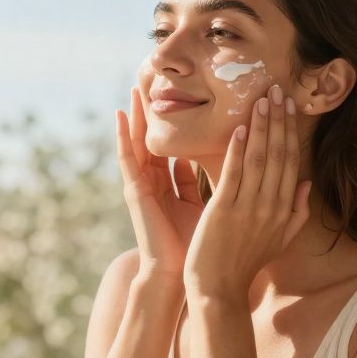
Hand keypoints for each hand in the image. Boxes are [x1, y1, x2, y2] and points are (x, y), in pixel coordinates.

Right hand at [115, 86, 204, 277]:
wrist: (182, 273)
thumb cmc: (199, 246)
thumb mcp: (211, 207)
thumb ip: (217, 186)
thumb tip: (237, 164)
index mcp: (176, 187)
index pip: (178, 148)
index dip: (181, 126)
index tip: (187, 101)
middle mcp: (158, 183)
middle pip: (157, 140)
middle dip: (157, 114)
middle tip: (156, 84)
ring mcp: (144, 185)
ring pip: (140, 142)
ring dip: (136, 116)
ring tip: (135, 88)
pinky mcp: (135, 191)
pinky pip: (127, 158)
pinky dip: (122, 136)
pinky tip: (119, 115)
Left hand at [184, 84, 310, 297]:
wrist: (219, 289)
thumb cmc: (245, 264)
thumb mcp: (280, 241)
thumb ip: (298, 213)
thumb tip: (308, 184)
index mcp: (284, 211)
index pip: (292, 162)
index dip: (291, 131)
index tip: (289, 106)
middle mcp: (271, 207)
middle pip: (279, 155)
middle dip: (279, 120)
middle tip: (277, 89)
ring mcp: (248, 209)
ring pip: (259, 159)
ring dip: (260, 127)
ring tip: (261, 100)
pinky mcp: (224, 211)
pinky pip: (233, 175)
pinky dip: (237, 150)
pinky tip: (238, 128)